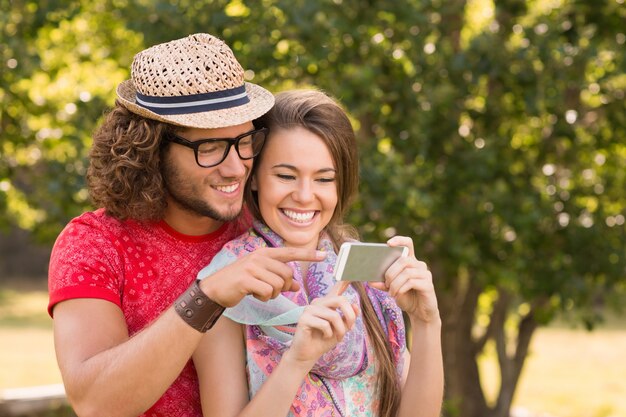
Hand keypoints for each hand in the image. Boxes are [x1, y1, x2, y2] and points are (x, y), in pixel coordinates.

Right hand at [200, 247, 326, 306]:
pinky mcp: (247, 279)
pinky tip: (253, 295)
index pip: (291, 252)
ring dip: (272, 294)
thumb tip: (296, 286)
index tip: (324, 255)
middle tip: (269, 290)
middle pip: (287, 274)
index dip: (308, 255)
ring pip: (278, 284)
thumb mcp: (260, 278)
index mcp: (265, 253)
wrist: (215, 289)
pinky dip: (264, 298)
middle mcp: (260, 257)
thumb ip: (279, 280)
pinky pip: (268, 292)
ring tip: (259, 292)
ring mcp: (253, 267)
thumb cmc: (240, 283)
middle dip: (283, 286)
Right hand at [285, 282, 359, 369]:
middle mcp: (318, 302)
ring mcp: (309, 309)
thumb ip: (348, 318)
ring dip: (340, 330)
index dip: (345, 279)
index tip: (353, 273)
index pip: (337, 288)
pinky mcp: (304, 318)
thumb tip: (356, 306)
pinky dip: (329, 334)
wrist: (308, 354)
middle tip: (350, 327)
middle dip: (349, 316)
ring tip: (337, 337)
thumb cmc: (324, 340)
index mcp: (327, 303)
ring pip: (333, 315)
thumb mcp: (341, 329)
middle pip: (340, 300)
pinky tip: (324, 336)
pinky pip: (324, 324)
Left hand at [370, 236, 439, 322]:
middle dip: (390, 272)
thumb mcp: (391, 289)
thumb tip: (369, 281)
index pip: (408, 243)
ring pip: (406, 272)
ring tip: (391, 292)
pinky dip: (401, 288)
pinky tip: (397, 294)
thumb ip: (382, 283)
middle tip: (386, 283)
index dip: (399, 240)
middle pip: (403, 260)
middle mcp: (419, 265)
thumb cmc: (406, 297)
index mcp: (410, 261)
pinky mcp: (428, 284)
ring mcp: (425, 274)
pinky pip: (412, 282)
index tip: (388, 243)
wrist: (420, 313)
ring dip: (395, 283)